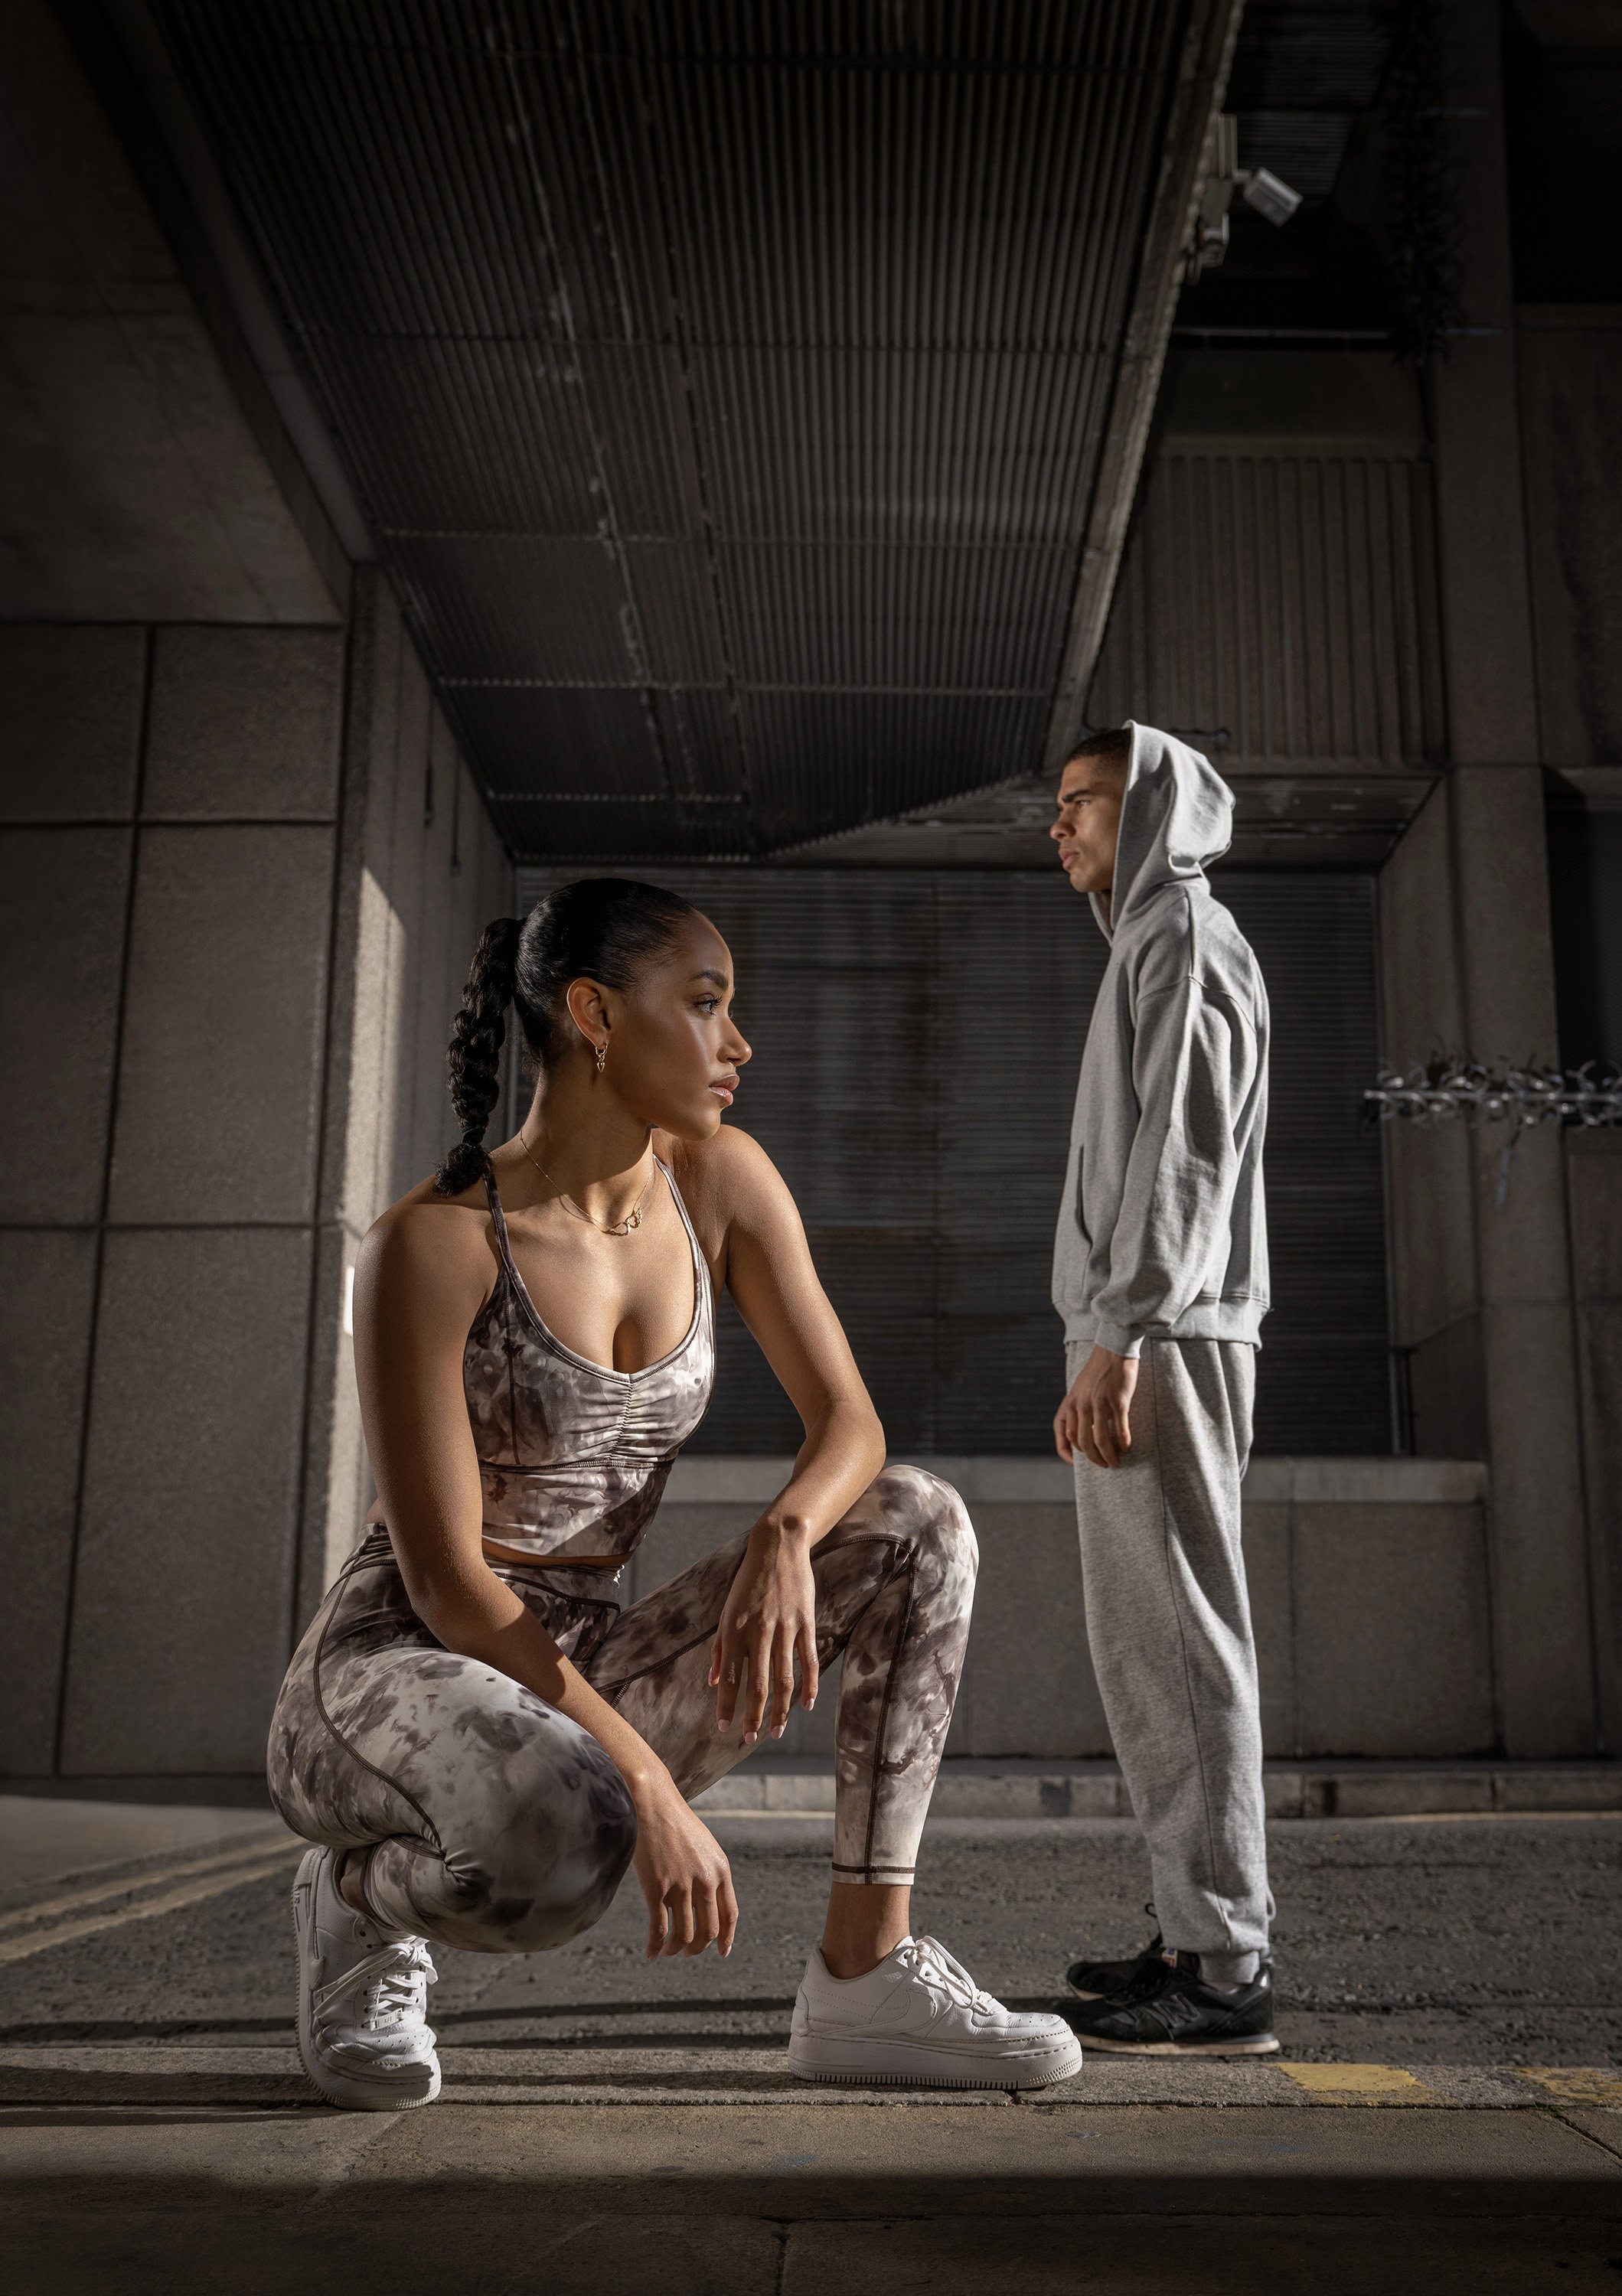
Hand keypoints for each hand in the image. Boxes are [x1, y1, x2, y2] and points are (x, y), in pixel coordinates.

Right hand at [630, 1771, 738, 1959]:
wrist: (652, 1802)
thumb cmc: (674, 1822)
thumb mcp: (703, 1846)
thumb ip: (709, 1873)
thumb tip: (705, 1903)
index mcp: (721, 1869)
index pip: (730, 1915)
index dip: (727, 1938)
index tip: (722, 1952)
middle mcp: (705, 1880)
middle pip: (708, 1931)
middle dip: (697, 1948)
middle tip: (686, 1952)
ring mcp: (681, 1885)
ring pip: (684, 1935)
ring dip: (675, 1950)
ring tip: (667, 1952)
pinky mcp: (657, 1888)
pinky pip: (659, 1929)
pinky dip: (655, 1946)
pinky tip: (651, 1953)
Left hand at [709, 1521, 819, 1742]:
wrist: (778, 1546)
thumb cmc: (748, 1581)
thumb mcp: (727, 1611)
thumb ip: (721, 1648)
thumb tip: (715, 1681)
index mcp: (734, 1629)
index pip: (730, 1677)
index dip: (727, 1705)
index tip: (724, 1728)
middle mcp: (758, 1631)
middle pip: (756, 1685)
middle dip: (753, 1716)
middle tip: (751, 1739)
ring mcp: (784, 1628)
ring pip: (783, 1679)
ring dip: (780, 1710)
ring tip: (777, 1731)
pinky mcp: (805, 1622)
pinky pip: (808, 1661)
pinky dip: (809, 1686)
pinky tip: (806, 1706)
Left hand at [1054, 1344, 1138, 1468]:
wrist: (1113, 1349)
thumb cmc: (1099, 1370)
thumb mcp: (1080, 1389)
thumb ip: (1078, 1408)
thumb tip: (1084, 1431)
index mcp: (1071, 1401)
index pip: (1063, 1432)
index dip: (1066, 1451)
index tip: (1074, 1462)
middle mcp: (1082, 1404)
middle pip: (1083, 1441)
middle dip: (1092, 1458)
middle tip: (1102, 1464)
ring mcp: (1099, 1403)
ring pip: (1100, 1439)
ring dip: (1108, 1455)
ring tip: (1115, 1462)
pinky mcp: (1118, 1401)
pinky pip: (1120, 1429)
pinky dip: (1123, 1442)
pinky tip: (1127, 1447)